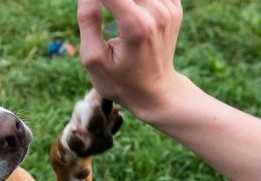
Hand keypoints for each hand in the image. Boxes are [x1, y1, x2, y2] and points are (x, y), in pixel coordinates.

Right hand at [77, 0, 187, 121]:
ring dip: (122, 0)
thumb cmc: (120, 81)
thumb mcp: (94, 59)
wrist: (157, 93)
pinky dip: (137, 0)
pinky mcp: (174, 7)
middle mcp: (157, 13)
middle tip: (97, 8)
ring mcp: (169, 9)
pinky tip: (128, 10)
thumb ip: (88, 21)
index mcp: (136, 25)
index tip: (86, 3)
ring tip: (114, 14)